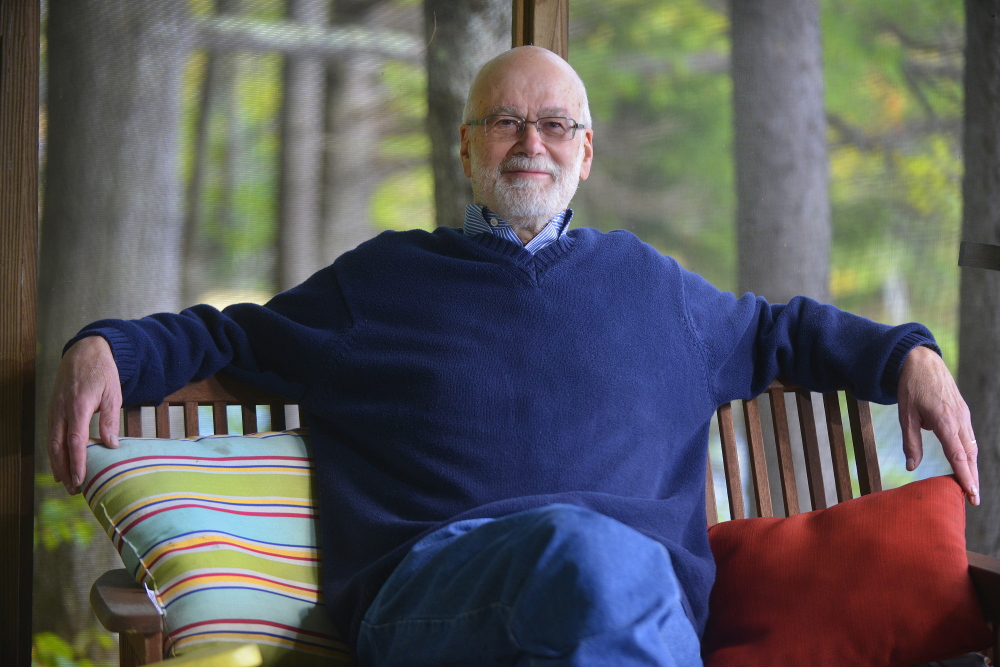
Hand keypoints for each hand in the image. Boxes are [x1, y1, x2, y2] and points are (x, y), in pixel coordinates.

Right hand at [47, 336, 121, 494]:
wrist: (84, 351)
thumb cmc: (102, 372)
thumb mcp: (113, 393)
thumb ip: (110, 420)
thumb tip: (111, 446)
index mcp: (78, 406)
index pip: (76, 441)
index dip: (77, 462)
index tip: (80, 479)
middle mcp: (61, 410)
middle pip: (58, 446)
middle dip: (64, 469)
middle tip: (74, 489)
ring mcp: (54, 410)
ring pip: (51, 442)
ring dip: (57, 464)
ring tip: (67, 482)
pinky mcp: (53, 410)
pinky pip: (52, 434)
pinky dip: (55, 451)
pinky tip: (61, 463)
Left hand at [897, 345, 978, 504]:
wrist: (921, 361)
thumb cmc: (911, 387)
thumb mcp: (905, 415)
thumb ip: (911, 442)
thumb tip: (912, 467)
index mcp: (945, 421)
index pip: (959, 455)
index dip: (965, 476)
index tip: (971, 493)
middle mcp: (959, 420)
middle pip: (970, 455)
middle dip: (973, 477)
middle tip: (974, 498)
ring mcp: (963, 415)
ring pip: (971, 446)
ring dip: (972, 466)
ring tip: (970, 486)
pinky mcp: (962, 412)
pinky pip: (968, 436)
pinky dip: (968, 452)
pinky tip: (965, 463)